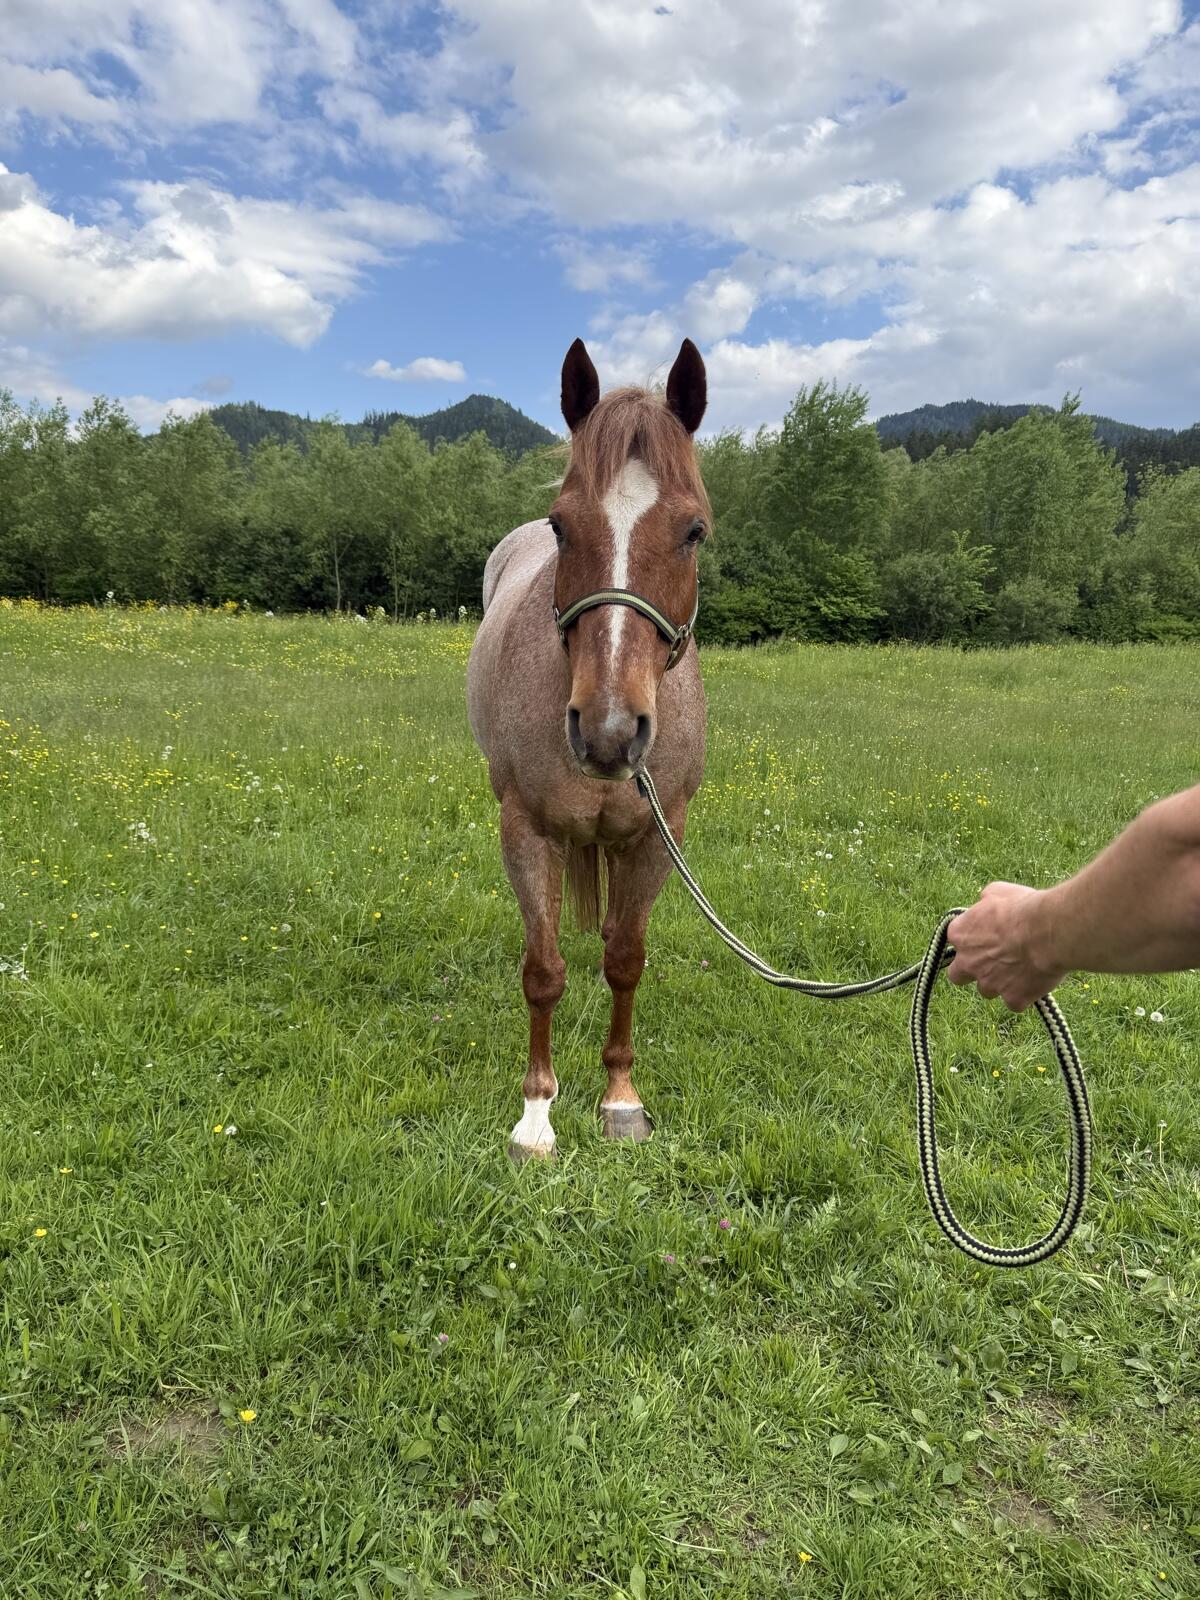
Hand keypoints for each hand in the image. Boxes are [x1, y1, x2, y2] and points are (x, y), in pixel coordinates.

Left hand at [946, 882, 1066, 1010]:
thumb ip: (984, 901)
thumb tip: (984, 901)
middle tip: (991, 963)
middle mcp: (969, 962)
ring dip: (999, 982)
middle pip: (958, 975)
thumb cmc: (1024, 907)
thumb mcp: (998, 891)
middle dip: (971, 970)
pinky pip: (1015, 1002)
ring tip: (1021, 968)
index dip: (971, 940)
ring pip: (988, 990)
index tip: (985, 937)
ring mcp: (990, 983)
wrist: (1049, 931)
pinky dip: (1023, 995)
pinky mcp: (1013, 999)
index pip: (955, 941)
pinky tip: (1036, 981)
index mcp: (961, 934)